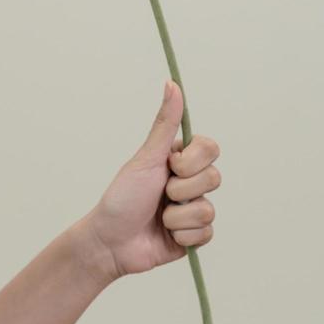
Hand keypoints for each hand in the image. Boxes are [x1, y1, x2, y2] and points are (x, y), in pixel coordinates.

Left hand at [81, 80, 222, 281]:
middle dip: (180, 189)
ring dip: (176, 216)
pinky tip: (165, 234)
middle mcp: (189, 183)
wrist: (110, 241)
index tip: (170, 166)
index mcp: (179, 160)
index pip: (211, 149)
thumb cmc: (122, 197)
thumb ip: (165, 124)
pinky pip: (206, 233)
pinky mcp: (195, 235)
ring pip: (208, 209)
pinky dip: (182, 235)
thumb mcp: (145, 158)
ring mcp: (193, 209)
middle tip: (159, 194)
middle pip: (214, 178)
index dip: (193, 161)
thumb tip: (172, 82)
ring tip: (158, 217)